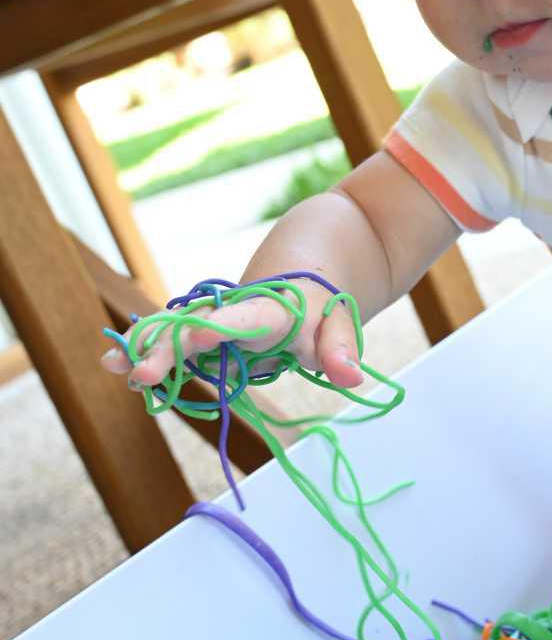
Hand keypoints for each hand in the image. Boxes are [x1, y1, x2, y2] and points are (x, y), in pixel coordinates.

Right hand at [99, 279, 363, 392]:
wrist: (311, 260)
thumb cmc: (327, 301)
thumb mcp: (341, 322)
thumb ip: (340, 349)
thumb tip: (353, 379)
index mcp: (269, 312)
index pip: (242, 320)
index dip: (218, 330)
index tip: (193, 338)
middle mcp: (236, 312)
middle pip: (196, 329)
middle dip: (166, 350)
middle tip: (139, 374)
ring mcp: (218, 321)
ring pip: (176, 331)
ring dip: (144, 346)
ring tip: (111, 364)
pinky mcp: (208, 332)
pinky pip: (173, 339)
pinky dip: (146, 348)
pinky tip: (115, 362)